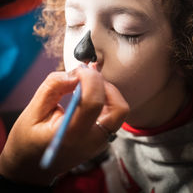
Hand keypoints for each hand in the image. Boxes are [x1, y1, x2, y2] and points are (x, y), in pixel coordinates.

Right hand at [0, 67, 128, 184]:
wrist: (31, 167)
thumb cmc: (28, 141)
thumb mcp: (32, 111)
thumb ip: (53, 87)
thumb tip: (75, 73)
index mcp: (72, 135)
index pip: (94, 102)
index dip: (90, 79)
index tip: (79, 70)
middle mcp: (92, 140)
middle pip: (117, 107)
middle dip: (103, 84)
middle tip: (86, 75)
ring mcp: (99, 142)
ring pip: (119, 109)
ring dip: (106, 90)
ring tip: (86, 83)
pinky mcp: (101, 138)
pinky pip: (112, 113)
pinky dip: (104, 98)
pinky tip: (88, 92)